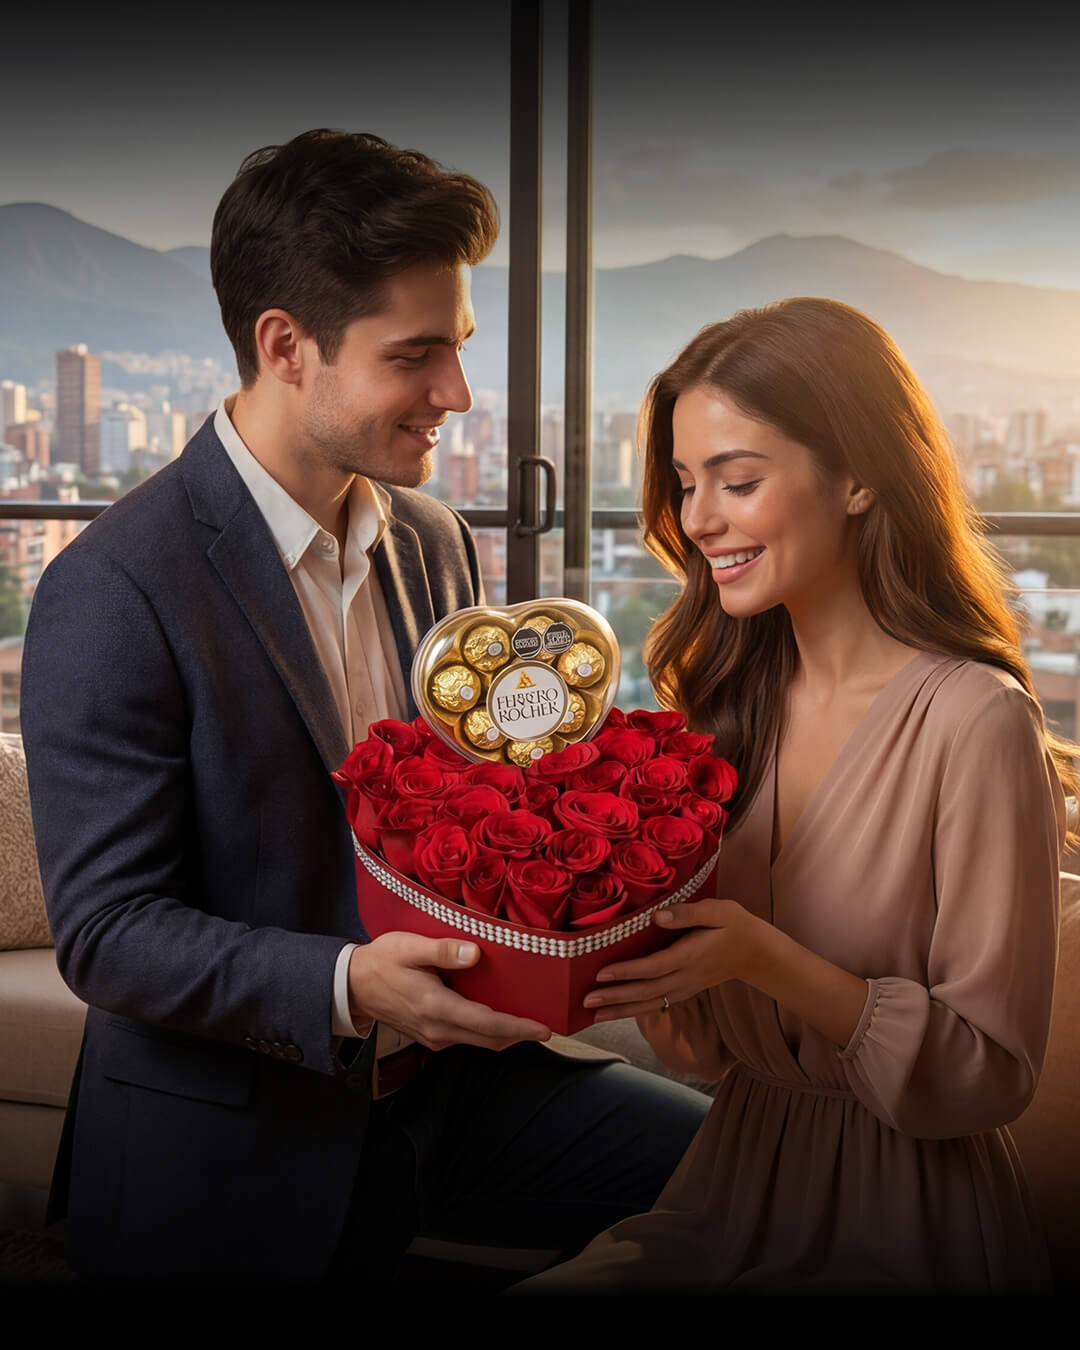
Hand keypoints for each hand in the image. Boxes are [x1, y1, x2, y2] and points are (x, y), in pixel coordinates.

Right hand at [347, 933, 551, 1051]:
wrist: (353, 985)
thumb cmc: (382, 961)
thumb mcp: (409, 947)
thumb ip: (443, 950)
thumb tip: (475, 953)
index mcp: (436, 1007)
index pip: (487, 1023)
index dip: (518, 1028)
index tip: (544, 1029)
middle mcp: (438, 1029)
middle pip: (489, 1039)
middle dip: (520, 1036)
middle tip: (548, 1026)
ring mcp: (435, 1036)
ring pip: (480, 1041)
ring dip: (506, 1035)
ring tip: (530, 1021)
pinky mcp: (432, 1035)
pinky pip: (468, 1038)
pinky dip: (489, 1032)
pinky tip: (499, 1017)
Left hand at [582, 897, 767, 1021]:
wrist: (756, 954)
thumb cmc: (735, 926)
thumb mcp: (718, 910)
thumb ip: (687, 913)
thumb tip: (657, 916)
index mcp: (690, 955)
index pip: (653, 967)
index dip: (627, 971)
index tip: (601, 973)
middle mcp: (685, 977)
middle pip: (646, 992)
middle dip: (615, 997)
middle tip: (586, 1001)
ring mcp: (684, 988)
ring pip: (649, 1003)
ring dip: (620, 1010)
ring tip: (593, 1015)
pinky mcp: (684, 991)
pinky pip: (656, 1004)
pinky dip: (634, 1011)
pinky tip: (616, 1013)